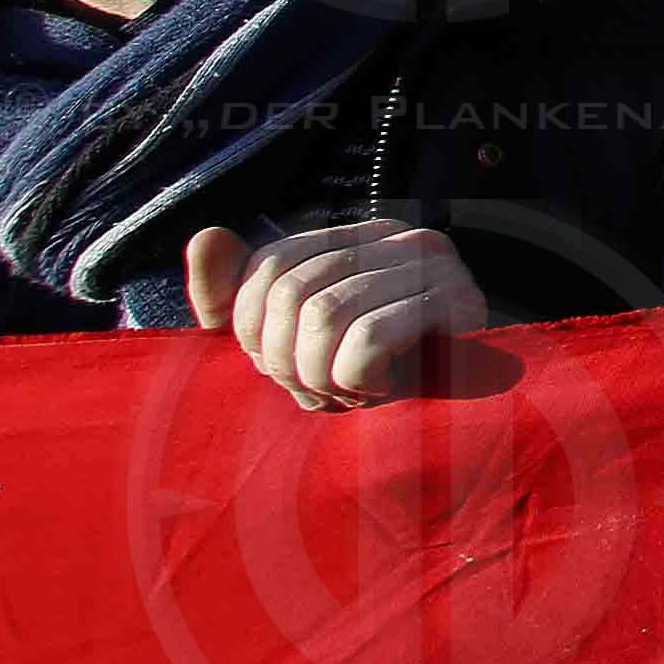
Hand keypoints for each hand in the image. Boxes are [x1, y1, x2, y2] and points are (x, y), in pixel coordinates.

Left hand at [183, 220, 488, 411]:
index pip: (271, 265)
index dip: (256, 330)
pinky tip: (379, 389)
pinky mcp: (458, 303)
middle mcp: (397, 237)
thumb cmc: (352, 378)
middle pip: (294, 292)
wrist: (444, 426)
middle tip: (312, 391)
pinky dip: (356, 378)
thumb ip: (228, 294)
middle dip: (286, 360)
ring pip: (326, 315)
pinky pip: (369, 339)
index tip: (282, 368)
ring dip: (320, 375)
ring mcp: (434, 265)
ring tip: (344, 393)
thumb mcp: (276, 340)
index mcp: (352, 238)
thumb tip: (205, 236)